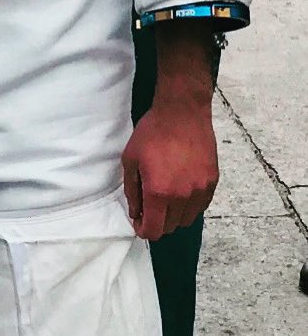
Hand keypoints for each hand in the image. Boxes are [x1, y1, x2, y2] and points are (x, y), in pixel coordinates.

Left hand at [122, 23, 218, 239]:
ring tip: (163, 198)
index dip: (144, 231)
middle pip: (171, 227)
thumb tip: (135, 213)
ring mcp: (200, 191)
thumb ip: (132, 189)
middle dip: (157, 223)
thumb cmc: (151, 133)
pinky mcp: (212, 183)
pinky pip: (200, 206)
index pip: (154, 230)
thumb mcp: (131, 158)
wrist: (182, 113)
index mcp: (159, 192)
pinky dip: (188, 206)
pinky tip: (179, 190)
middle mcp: (182, 198)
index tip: (138, 223)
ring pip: (187, 219)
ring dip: (173, 216)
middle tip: (148, 208)